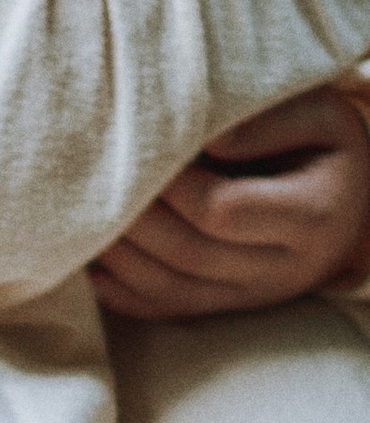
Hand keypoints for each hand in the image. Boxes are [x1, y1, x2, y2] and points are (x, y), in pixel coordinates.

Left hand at [89, 89, 369, 322]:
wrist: (350, 200)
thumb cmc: (322, 143)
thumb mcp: (321, 114)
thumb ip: (269, 121)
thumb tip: (209, 141)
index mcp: (313, 216)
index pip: (221, 210)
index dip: (170, 185)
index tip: (136, 146)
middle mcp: (287, 268)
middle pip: (188, 253)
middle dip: (132, 219)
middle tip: (88, 179)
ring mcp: (254, 296)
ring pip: (169, 288)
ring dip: (116, 254)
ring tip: (79, 212)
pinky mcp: (226, 308)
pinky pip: (163, 308)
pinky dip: (117, 287)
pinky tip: (85, 254)